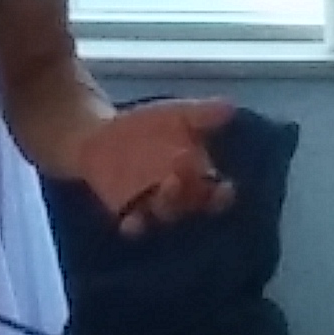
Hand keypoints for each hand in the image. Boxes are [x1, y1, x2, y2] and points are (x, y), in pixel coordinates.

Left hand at [74, 98, 236, 235]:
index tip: (224, 188)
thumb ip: (202, 114)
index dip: (222, 195)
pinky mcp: (129, 215)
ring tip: (162, 190)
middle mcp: (181, 199)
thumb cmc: (150, 126)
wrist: (103, 133)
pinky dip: (134, 227)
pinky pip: (135, 227)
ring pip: (166, 216)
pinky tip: (130, 222)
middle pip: (191, 206)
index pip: (217, 195)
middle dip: (188, 195)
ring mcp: (156, 209)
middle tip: (179, 177)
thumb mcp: (176, 115)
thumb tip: (230, 107)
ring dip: (166, 207)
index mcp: (199, 179)